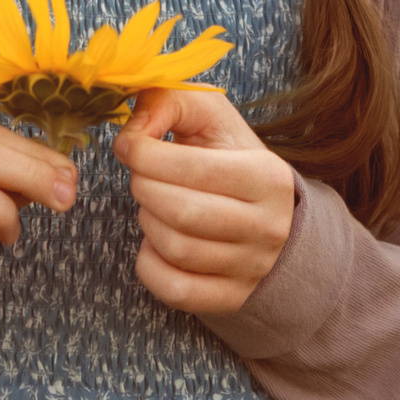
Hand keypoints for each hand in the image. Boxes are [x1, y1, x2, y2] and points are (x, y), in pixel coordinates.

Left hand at [113, 87, 297, 314]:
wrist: (271, 212)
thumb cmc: (230, 156)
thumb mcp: (211, 115)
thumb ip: (169, 102)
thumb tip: (132, 131)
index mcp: (267, 177)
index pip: (190, 168)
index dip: (143, 154)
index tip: (128, 145)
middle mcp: (267, 226)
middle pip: (179, 211)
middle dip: (143, 188)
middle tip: (140, 176)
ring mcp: (252, 267)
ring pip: (175, 249)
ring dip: (147, 222)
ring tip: (153, 204)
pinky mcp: (232, 297)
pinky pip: (175, 290)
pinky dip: (150, 265)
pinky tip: (154, 241)